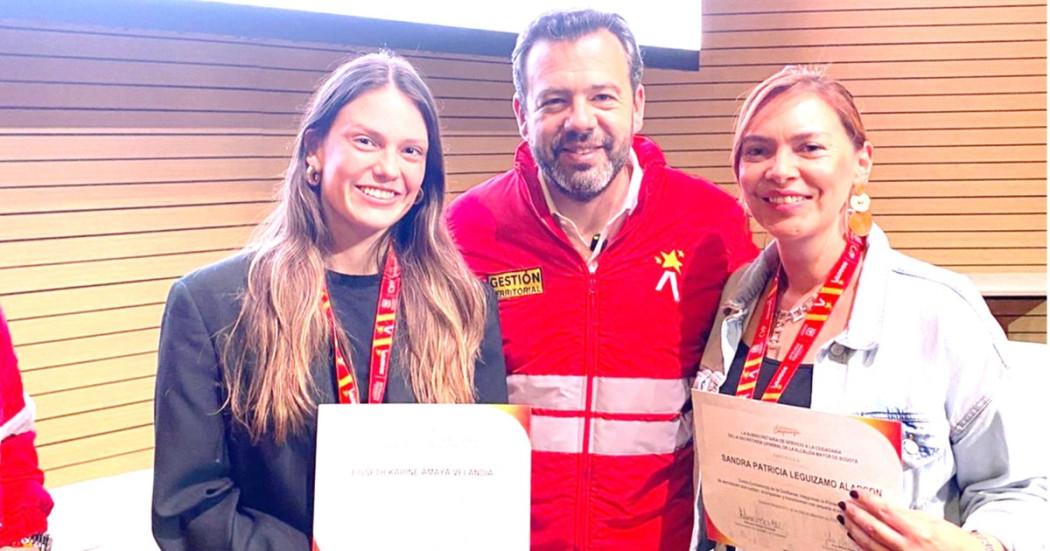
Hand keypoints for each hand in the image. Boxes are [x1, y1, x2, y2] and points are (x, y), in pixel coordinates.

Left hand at [838, 490, 1002, 550]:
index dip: (867, 501)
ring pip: (870, 544)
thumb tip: (883, 505)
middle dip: (856, 515)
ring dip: (855, 530)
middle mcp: (908, 546)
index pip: (885, 511)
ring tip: (845, 519)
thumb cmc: (953, 541)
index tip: (856, 493)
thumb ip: (906, 514)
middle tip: (844, 505)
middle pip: (874, 528)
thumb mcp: (931, 521)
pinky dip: (862, 547)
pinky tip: (854, 539)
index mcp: (918, 530)